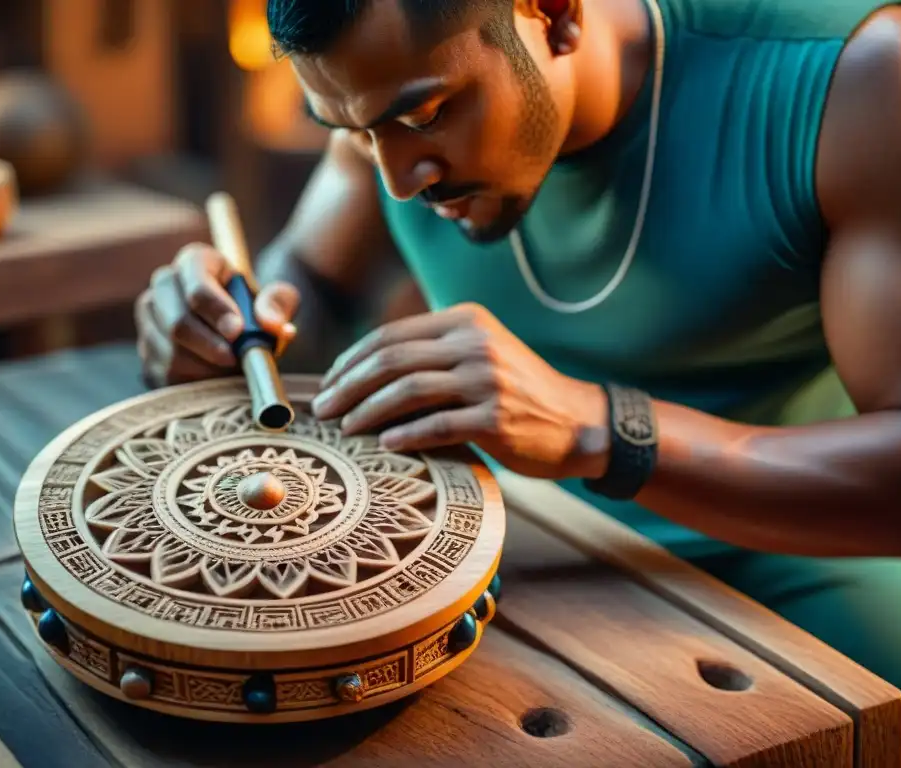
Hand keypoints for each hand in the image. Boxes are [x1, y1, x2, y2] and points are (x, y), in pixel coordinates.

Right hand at [134, 243, 297, 386]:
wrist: (240, 332)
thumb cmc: (257, 309)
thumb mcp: (278, 299)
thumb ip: (279, 304)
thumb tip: (272, 322)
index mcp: (196, 261)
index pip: (197, 286)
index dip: (216, 310)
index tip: (237, 331)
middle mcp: (165, 284)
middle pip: (177, 322)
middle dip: (209, 346)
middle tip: (235, 359)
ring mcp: (150, 318)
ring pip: (170, 352)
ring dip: (204, 367)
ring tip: (231, 369)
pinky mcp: (147, 349)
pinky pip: (164, 373)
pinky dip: (192, 381)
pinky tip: (215, 378)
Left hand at [311, 303, 610, 478]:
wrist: (578, 423)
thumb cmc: (519, 393)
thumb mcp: (481, 353)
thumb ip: (435, 352)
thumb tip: (366, 372)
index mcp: (466, 321)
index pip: (391, 335)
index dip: (351, 360)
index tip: (328, 383)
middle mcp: (475, 344)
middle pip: (392, 360)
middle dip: (348, 385)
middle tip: (322, 408)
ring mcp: (487, 381)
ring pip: (408, 390)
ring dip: (367, 410)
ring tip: (345, 427)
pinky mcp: (496, 419)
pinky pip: (436, 425)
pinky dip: (405, 434)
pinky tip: (384, 444)